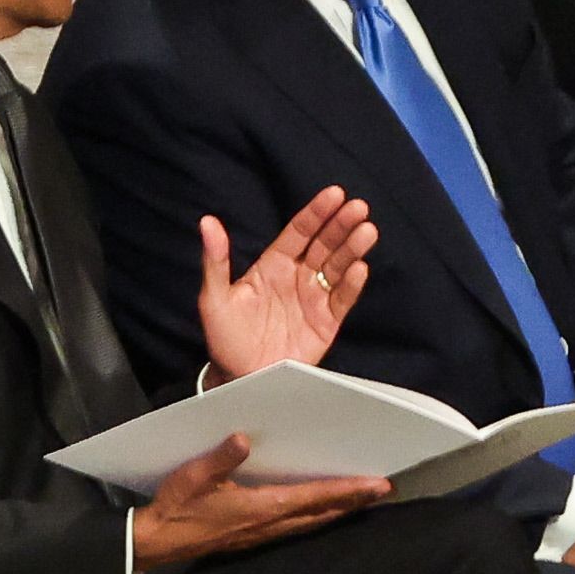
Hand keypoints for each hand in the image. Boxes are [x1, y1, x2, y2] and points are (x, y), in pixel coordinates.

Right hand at [131, 433, 388, 571]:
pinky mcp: (254, 537)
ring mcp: (262, 534)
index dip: (347, 490)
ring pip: (311, 523)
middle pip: (321, 513)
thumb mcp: (194, 476)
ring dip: (338, 510)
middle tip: (383, 489)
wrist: (157, 543)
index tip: (376, 484)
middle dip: (353, 501)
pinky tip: (322, 511)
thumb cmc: (177, 506)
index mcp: (260, 507)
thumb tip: (243, 437)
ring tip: (361, 499)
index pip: (313, 498)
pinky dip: (317, 517)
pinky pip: (297, 527)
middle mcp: (269, 524)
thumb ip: (220, 457)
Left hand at [199, 185, 376, 383]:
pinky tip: (359, 269)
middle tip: (358, 208)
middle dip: (341, 225)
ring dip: (353, 249)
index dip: (317, 213)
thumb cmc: (226, 338)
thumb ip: (216, 260)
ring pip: (338, 267)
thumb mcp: (214, 298)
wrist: (241, 379)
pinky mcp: (326, 322)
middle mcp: (297, 277)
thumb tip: (207, 222)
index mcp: (274, 265)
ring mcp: (314, 298)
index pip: (300, 231)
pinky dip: (351, 285)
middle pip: (324, 244)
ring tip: (367, 231)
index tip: (334, 194)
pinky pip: (342, 300)